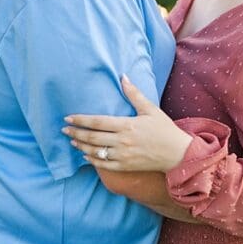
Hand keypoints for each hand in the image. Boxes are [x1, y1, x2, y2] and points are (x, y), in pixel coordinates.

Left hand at [62, 75, 192, 171]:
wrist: (177, 153)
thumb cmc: (165, 129)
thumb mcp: (151, 109)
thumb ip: (134, 94)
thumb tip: (123, 77)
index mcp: (127, 125)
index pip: (98, 122)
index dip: (81, 120)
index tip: (68, 117)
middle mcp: (122, 141)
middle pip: (92, 137)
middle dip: (76, 133)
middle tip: (64, 129)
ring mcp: (122, 156)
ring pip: (95, 152)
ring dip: (81, 146)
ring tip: (72, 141)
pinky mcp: (125, 166)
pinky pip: (103, 165)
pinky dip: (92, 160)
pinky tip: (85, 156)